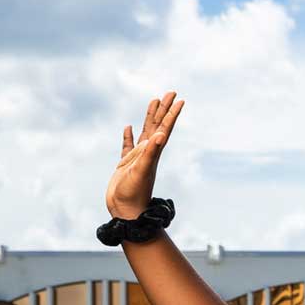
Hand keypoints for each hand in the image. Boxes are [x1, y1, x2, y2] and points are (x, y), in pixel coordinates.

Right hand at [105, 90, 183, 219]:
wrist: (125, 212)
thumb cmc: (133, 194)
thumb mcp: (142, 171)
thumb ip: (150, 153)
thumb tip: (160, 135)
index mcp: (153, 153)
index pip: (164, 129)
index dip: (171, 114)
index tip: (179, 99)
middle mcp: (148, 153)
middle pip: (158, 126)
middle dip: (164, 109)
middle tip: (170, 92)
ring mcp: (137, 158)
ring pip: (145, 133)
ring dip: (150, 117)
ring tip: (153, 101)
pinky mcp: (125, 165)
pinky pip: (127, 146)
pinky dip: (129, 136)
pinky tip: (128, 128)